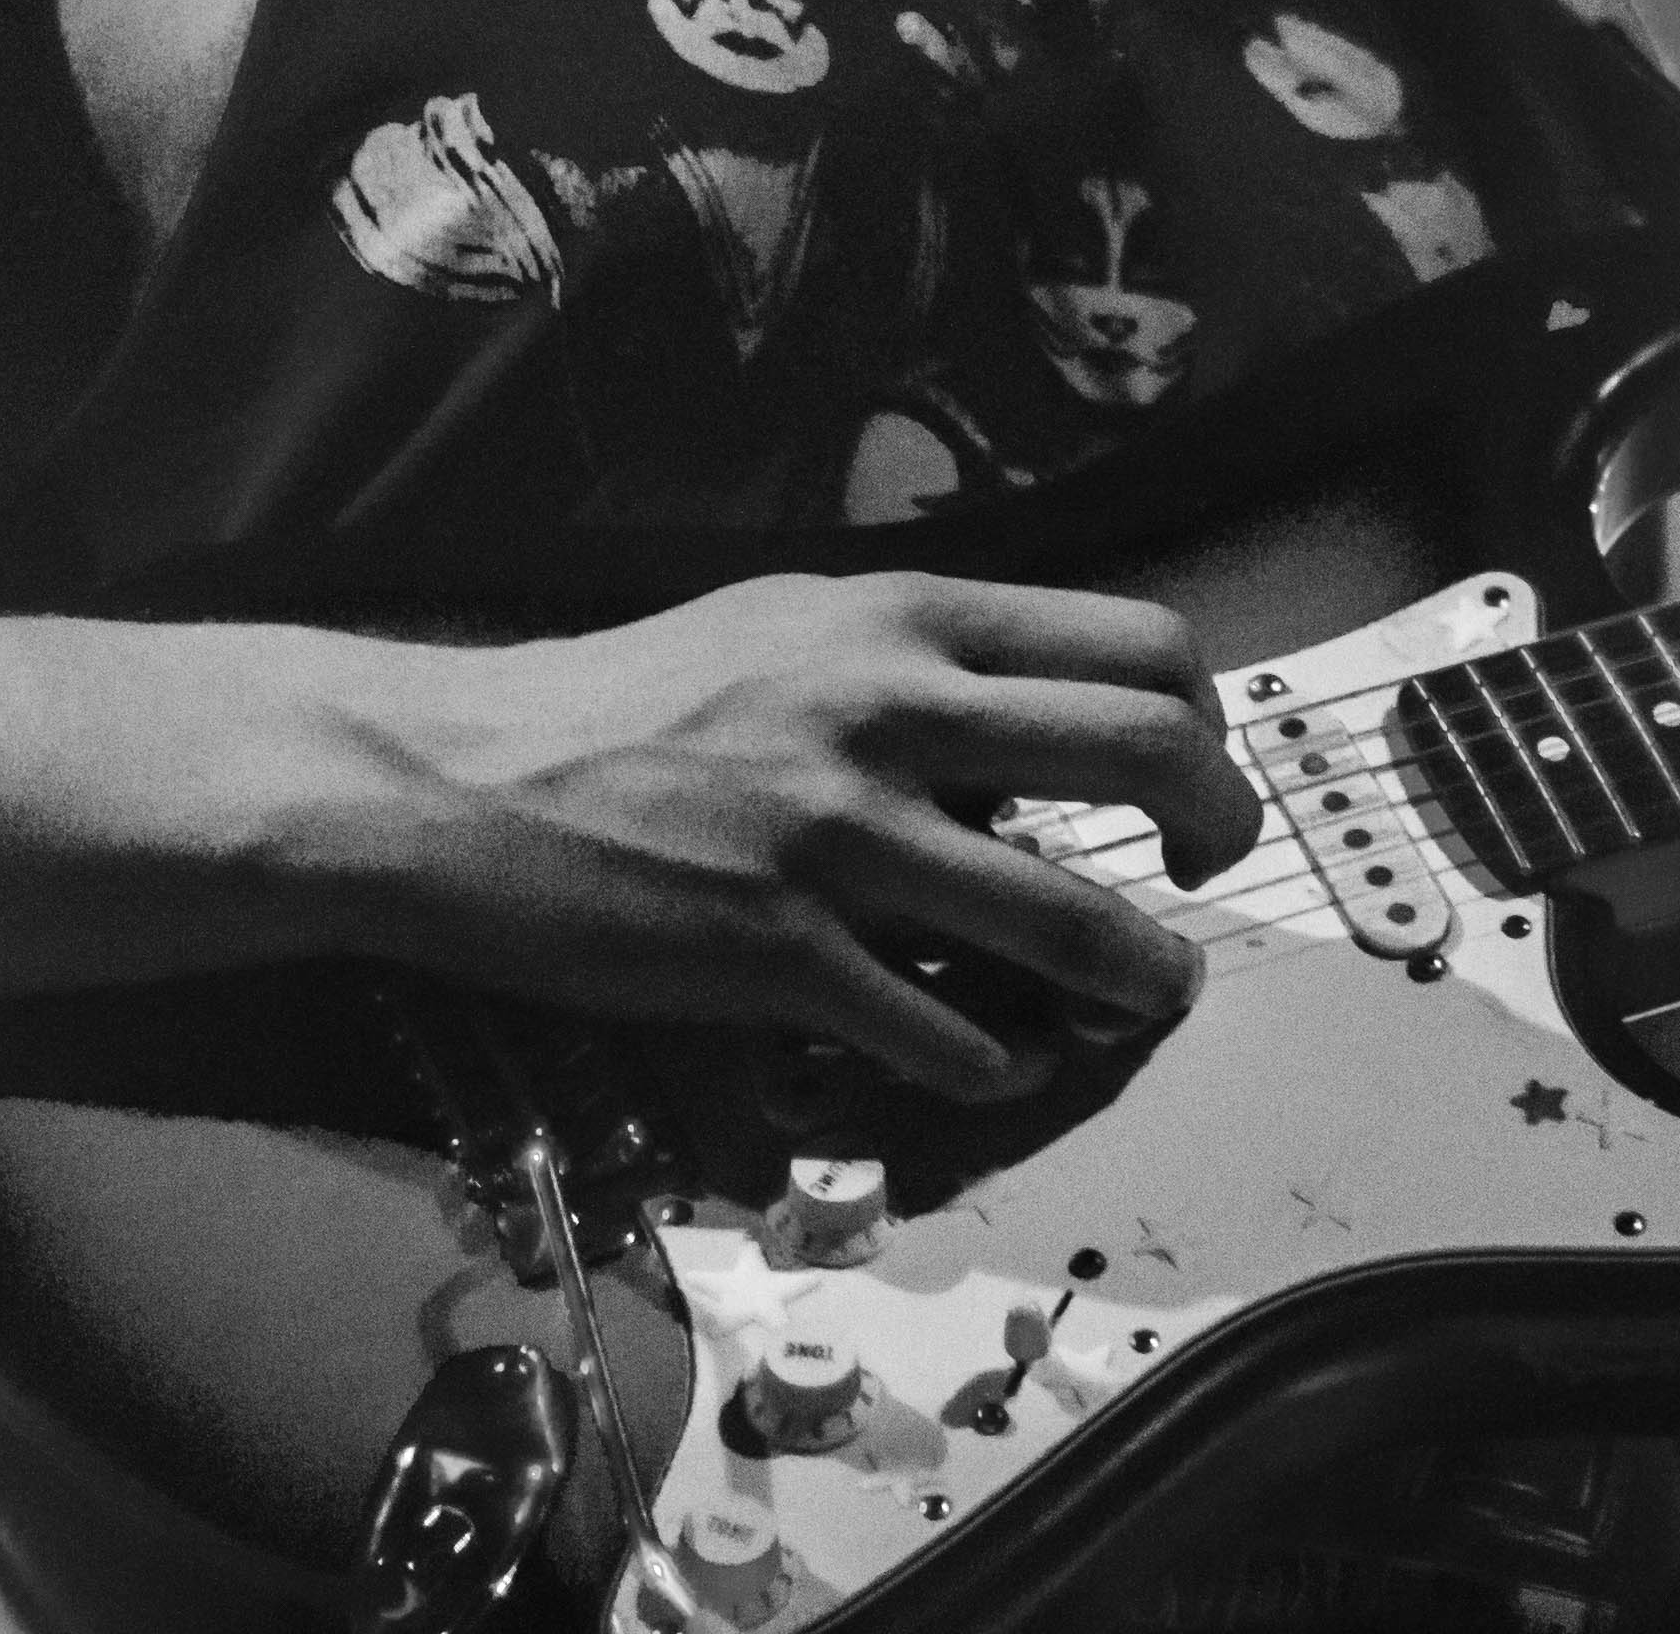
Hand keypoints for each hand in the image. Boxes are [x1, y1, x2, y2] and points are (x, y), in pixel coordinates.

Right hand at [360, 572, 1267, 1099]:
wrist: (460, 781)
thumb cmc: (626, 701)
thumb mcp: (790, 622)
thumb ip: (915, 655)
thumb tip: (1031, 712)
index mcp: (903, 618)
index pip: (1134, 641)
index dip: (1204, 714)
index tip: (1195, 768)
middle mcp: (890, 709)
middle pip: (1146, 754)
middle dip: (1220, 823)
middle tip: (1211, 870)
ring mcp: (839, 837)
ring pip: (1071, 919)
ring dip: (1143, 974)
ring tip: (1156, 993)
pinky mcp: (780, 953)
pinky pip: (943, 1031)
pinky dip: (992, 1060)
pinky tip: (992, 1061)